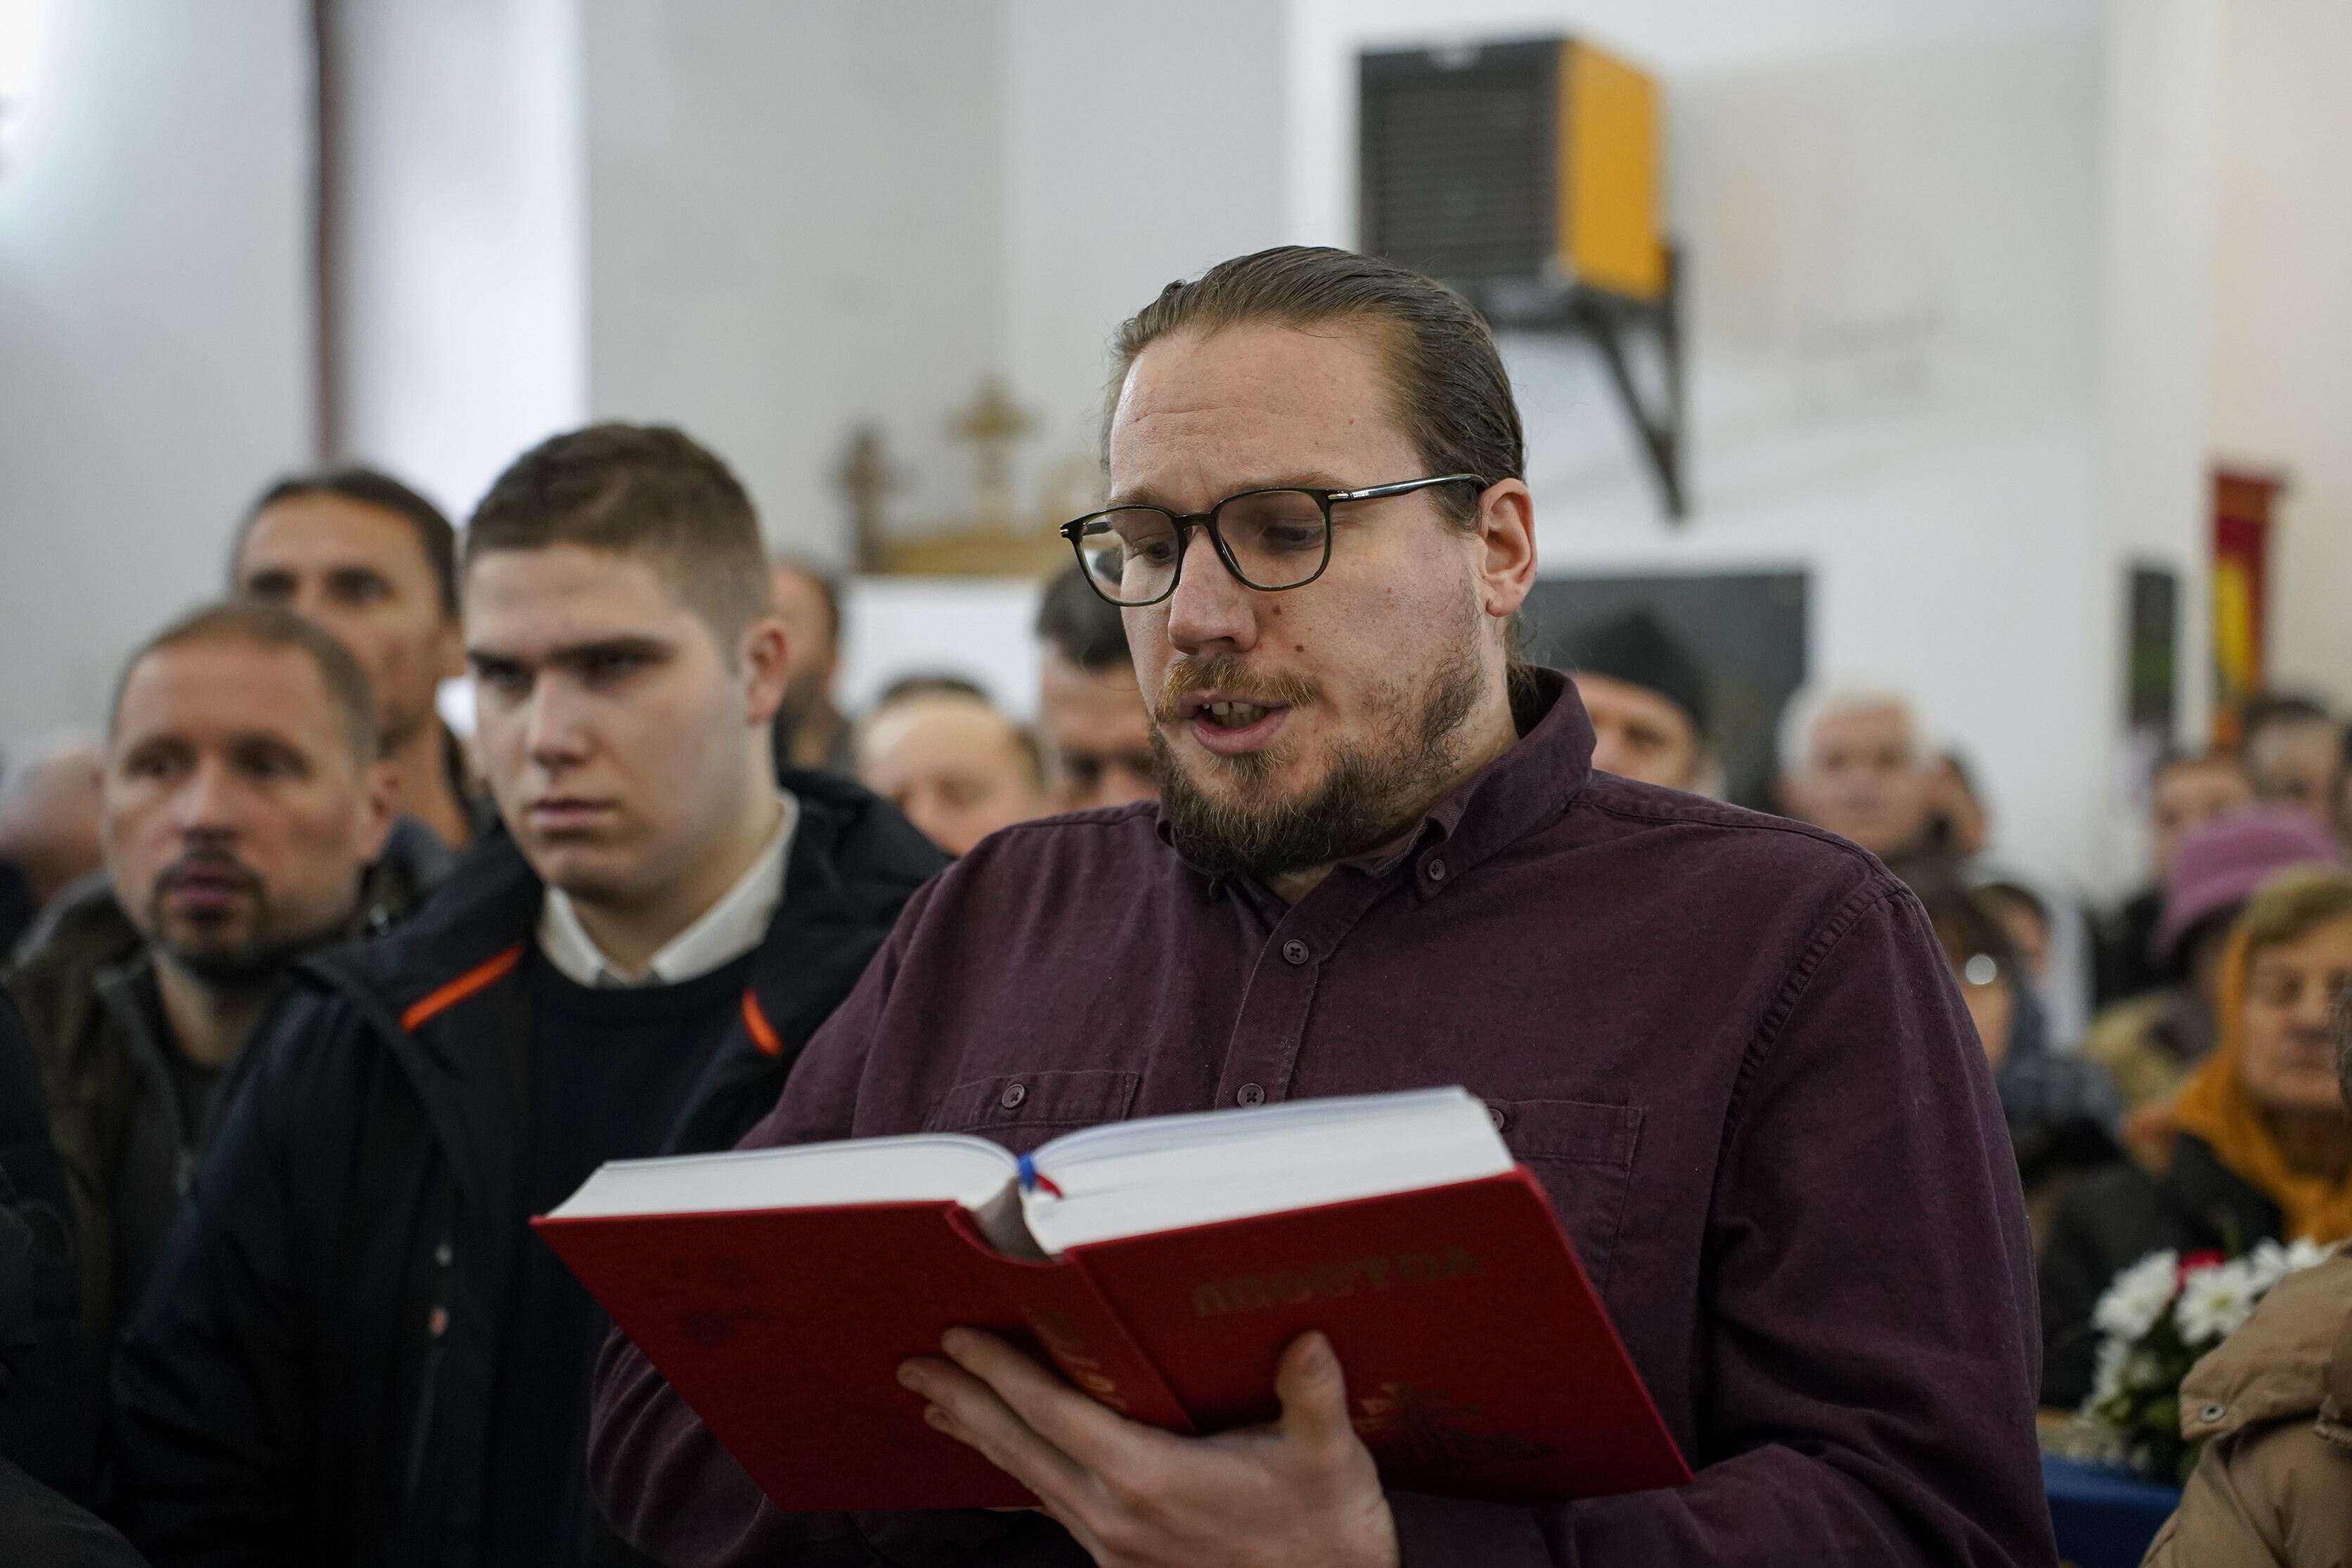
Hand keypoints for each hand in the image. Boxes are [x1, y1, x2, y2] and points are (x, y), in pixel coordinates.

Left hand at [898, 1327, 1398, 1567]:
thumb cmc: (1327, 1529)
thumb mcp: (1329, 1457)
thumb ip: (1312, 1397)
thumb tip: (1309, 1342)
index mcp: (1150, 1478)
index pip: (1053, 1413)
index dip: (1000, 1372)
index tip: (957, 1340)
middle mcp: (1116, 1514)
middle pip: (1019, 1446)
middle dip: (963, 1401)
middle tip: (914, 1365)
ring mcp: (1114, 1544)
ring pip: (1028, 1479)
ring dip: (981, 1437)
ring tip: (938, 1407)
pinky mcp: (1122, 1562)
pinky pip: (1052, 1506)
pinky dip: (1017, 1475)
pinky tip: (1007, 1464)